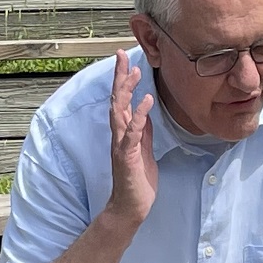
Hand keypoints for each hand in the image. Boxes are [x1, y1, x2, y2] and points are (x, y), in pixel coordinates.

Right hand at [104, 48, 156, 233]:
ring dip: (126, 91)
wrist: (131, 208)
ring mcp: (121, 146)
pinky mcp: (127, 157)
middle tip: (121, 55)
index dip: (123, 80)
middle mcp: (119, 136)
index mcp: (124, 133)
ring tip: (134, 72)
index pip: (121, 101)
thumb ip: (143, 131)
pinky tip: (147, 100)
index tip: (126, 60)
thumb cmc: (137, 181)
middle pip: (116, 100)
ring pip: (119, 113)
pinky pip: (133, 133)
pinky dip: (139, 115)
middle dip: (119, 77)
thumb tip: (145, 112)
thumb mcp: (144, 149)